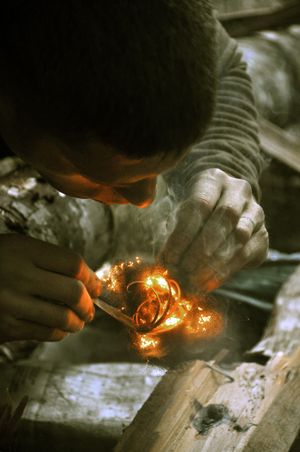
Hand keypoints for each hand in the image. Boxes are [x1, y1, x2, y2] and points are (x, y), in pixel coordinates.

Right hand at [0, 234, 100, 342]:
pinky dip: (60, 332)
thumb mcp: (16, 248)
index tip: (95, 285)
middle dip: (89, 303)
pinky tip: (61, 329)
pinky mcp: (4, 328)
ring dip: (78, 321)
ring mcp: (9, 304)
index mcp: (22, 250)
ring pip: (62, 317)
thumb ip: (49, 260)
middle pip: (73, 292)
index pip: (73, 264)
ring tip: (80, 320)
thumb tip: (89, 281)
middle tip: (91, 308)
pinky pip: (45, 333)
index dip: (91, 277)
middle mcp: (17, 275)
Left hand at [161, 168, 268, 290]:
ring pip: (239, 236)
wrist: (219, 208)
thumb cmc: (190, 212)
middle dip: (200, 250)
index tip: (168, 258)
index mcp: (213, 179)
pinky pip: (248, 253)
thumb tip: (162, 263)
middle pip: (223, 218)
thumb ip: (169, 232)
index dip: (183, 235)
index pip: (200, 204)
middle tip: (183, 272)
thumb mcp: (176, 212)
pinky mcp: (262, 234)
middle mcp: (239, 191)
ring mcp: (255, 212)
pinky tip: (209, 283)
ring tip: (194, 281)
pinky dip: (227, 270)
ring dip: (215, 262)